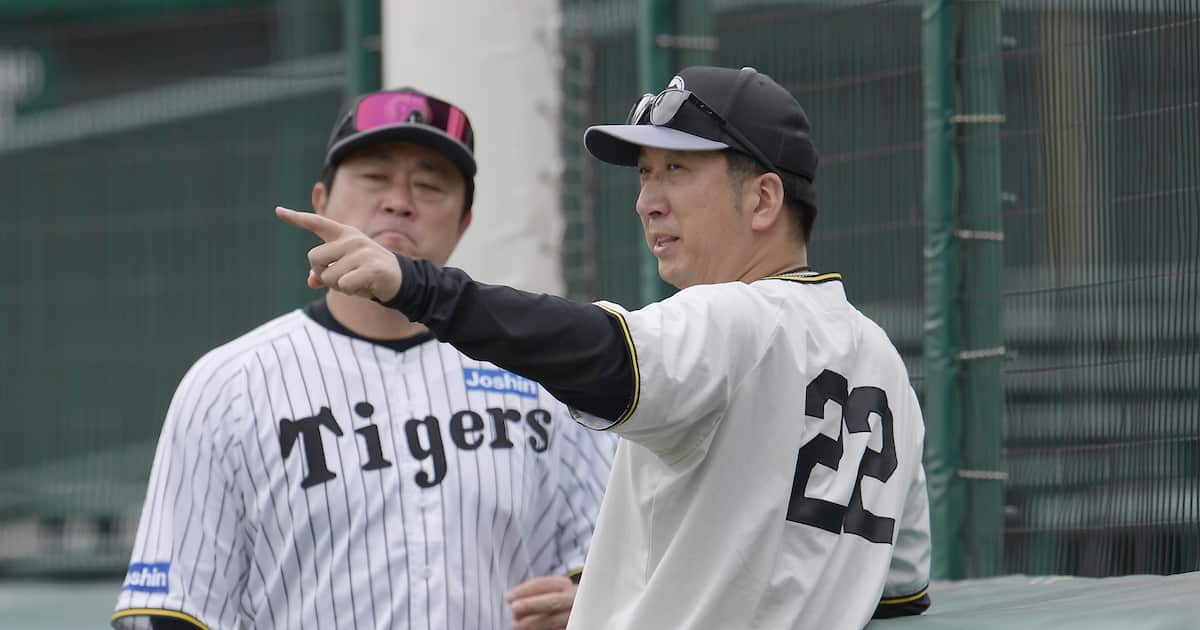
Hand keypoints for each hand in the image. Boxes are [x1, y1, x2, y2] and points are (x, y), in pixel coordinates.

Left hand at [275, 206, 402, 301]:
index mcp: (343, 234)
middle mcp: (351, 239)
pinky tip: (364, 287)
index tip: (277, 211)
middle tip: (341, 276)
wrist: (398, 279)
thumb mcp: (343, 269)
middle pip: (313, 258)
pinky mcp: (371, 268)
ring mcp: (362, 252)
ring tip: (356, 281)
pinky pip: (344, 285)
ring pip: (328, 276)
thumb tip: (311, 280)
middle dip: (322, 273)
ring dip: (338, 286)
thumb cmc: (365, 272)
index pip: (316, 223)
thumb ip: (323, 272)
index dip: (296, 218)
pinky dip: (350, 291)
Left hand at [505, 575, 577, 629]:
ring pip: (554, 619)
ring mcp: (576, 614)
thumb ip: (534, 597)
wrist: (579, 615)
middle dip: (531, 604)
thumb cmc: (559, 607)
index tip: (509, 597)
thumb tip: (513, 604)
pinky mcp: (577, 626)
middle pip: (553, 601)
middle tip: (514, 608)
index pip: (544, 584)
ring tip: (517, 626)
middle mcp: (574, 599)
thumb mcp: (550, 597)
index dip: (525, 589)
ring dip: (532, 623)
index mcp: (565, 587)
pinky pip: (559, 629)